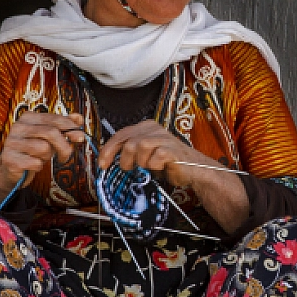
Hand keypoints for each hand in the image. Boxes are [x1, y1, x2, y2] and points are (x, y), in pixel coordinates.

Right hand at [0, 111, 86, 200]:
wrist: (10, 168)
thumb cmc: (32, 150)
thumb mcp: (48, 136)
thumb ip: (63, 126)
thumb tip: (78, 118)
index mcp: (28, 117)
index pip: (54, 119)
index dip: (70, 128)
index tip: (80, 136)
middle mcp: (18, 127)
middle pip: (51, 133)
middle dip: (64, 146)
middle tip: (66, 155)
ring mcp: (12, 142)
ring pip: (44, 148)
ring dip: (47, 157)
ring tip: (41, 157)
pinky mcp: (10, 159)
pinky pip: (36, 163)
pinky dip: (38, 166)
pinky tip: (32, 165)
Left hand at [98, 120, 248, 232]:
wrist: (193, 169)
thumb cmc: (167, 164)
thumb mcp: (144, 156)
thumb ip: (130, 153)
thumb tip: (108, 162)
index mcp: (145, 127)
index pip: (121, 135)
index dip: (108, 150)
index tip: (102, 165)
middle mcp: (154, 129)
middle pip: (129, 141)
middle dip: (125, 159)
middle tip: (128, 169)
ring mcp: (164, 138)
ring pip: (140, 147)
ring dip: (140, 163)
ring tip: (147, 168)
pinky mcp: (172, 150)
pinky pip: (155, 158)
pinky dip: (153, 166)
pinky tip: (159, 168)